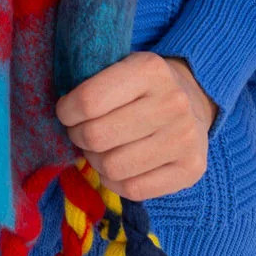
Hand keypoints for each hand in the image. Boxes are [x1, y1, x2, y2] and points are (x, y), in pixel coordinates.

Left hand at [53, 50, 218, 202]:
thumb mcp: (120, 66)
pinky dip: (114, 182)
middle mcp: (173, 103)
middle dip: (78, 137)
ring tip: (99, 149)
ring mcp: (186, 138)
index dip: (66, 112)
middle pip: (97, 137)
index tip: (66, 112)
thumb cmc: (142, 86)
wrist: (194, 101)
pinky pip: (133, 189)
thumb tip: (61, 114)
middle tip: (81, 132)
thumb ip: (92, 82)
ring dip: (95, 161)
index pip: (88, 101)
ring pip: (113, 167)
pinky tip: (117, 167)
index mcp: (150, 69)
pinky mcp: (191, 169)